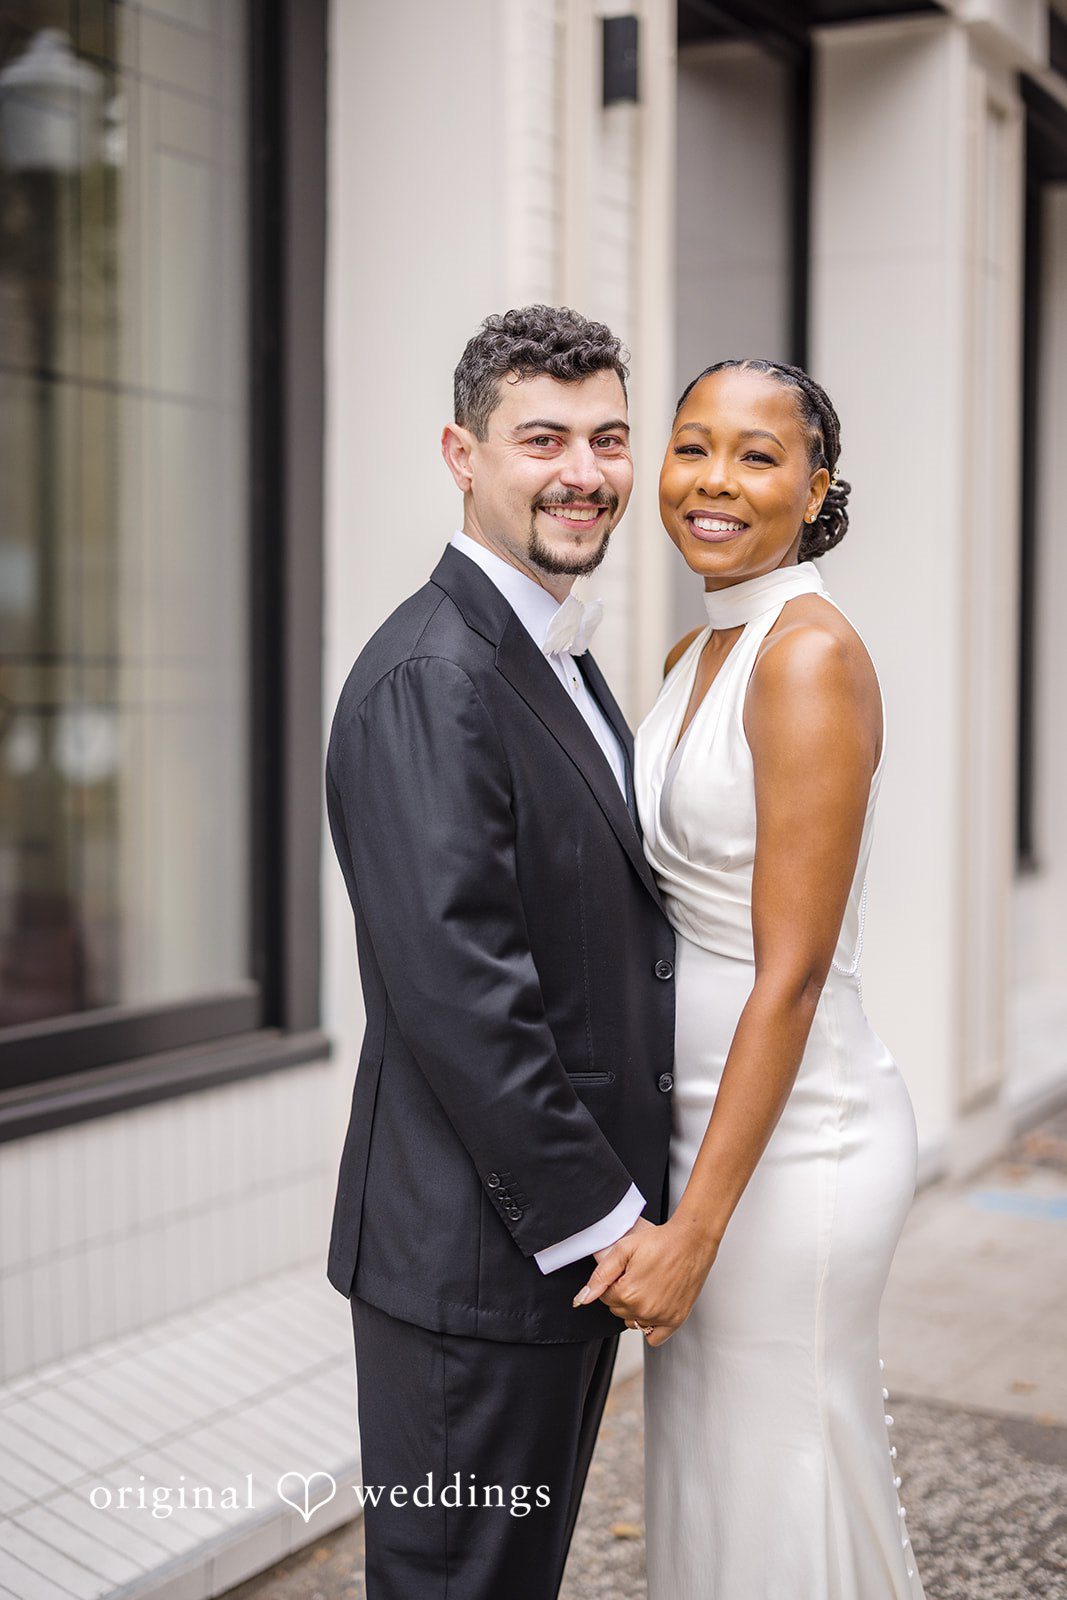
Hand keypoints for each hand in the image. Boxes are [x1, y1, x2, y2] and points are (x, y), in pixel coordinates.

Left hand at [573, 1213, 717, 1346]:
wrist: (691, 1241)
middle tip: (637, 1275)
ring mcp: (661, 1318)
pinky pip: (654, 1338)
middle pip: (617, 1310)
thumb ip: (600, 1276)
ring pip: (633, 1322)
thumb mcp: (624, 1249)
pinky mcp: (676, 1320)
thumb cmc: (660, 1242)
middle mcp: (643, 1310)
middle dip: (622, 1295)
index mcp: (627, 1293)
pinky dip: (649, 1327)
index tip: (626, 1271)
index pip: (605, 1297)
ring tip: (647, 1287)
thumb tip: (582, 1298)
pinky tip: (653, 1308)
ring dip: (634, 1309)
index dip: (612, 1282)